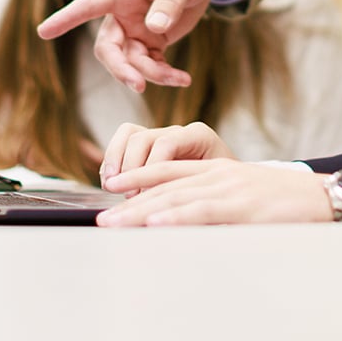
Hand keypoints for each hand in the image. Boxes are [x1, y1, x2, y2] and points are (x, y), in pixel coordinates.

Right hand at [37, 0, 241, 91]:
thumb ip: (170, 1)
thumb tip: (154, 28)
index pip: (89, 4)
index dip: (67, 18)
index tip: (43, 31)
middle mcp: (123, 13)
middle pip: (108, 47)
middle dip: (120, 68)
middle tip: (138, 85)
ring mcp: (135, 29)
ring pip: (130, 61)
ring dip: (150, 74)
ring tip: (180, 79)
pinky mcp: (151, 41)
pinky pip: (150, 64)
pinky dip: (164, 74)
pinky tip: (183, 78)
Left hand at [96, 158, 331, 226]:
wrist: (324, 196)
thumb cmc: (288, 200)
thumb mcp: (248, 195)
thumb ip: (220, 203)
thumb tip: (190, 221)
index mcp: (221, 169)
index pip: (172, 170)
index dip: (140, 177)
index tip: (113, 188)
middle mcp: (221, 173)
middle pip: (167, 184)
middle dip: (131, 200)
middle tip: (101, 216)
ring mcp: (232, 188)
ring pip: (178, 197)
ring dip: (143, 211)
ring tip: (115, 223)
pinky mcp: (243, 205)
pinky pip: (203, 211)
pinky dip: (176, 216)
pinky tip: (156, 222)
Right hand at [100, 121, 234, 185]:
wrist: (229, 187)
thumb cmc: (224, 191)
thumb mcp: (216, 192)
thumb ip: (197, 195)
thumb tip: (170, 208)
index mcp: (199, 136)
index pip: (167, 143)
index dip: (150, 168)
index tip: (141, 194)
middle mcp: (178, 132)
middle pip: (144, 138)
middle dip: (131, 168)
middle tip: (129, 196)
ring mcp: (161, 136)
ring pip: (130, 135)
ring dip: (116, 162)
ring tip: (112, 187)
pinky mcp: (147, 147)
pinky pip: (123, 141)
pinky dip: (112, 160)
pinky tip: (111, 184)